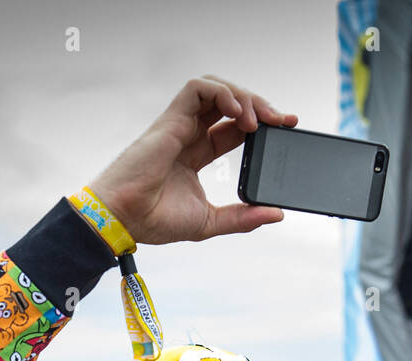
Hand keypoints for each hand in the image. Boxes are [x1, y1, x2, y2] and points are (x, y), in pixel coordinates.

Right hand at [89, 75, 298, 244]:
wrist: (125, 218)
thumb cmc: (155, 220)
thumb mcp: (211, 221)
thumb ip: (243, 218)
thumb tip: (276, 214)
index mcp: (197, 154)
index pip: (235, 128)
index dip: (262, 124)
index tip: (285, 128)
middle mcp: (189, 134)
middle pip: (230, 104)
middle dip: (261, 105)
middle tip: (283, 120)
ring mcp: (180, 124)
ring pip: (216, 89)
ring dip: (244, 96)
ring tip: (260, 119)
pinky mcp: (170, 118)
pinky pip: (198, 88)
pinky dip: (222, 93)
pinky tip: (238, 113)